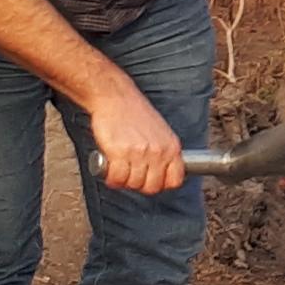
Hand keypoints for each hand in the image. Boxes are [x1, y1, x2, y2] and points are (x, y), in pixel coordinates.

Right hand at [82, 82, 186, 196]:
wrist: (116, 97)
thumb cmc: (135, 113)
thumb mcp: (161, 132)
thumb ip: (164, 153)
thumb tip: (163, 175)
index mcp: (172, 147)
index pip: (175, 180)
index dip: (161, 184)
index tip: (150, 181)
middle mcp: (159, 151)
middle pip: (152, 187)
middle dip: (139, 185)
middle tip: (130, 175)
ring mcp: (140, 153)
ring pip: (133, 184)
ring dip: (123, 180)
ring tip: (119, 168)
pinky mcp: (120, 153)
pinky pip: (117, 179)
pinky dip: (111, 178)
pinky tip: (110, 168)